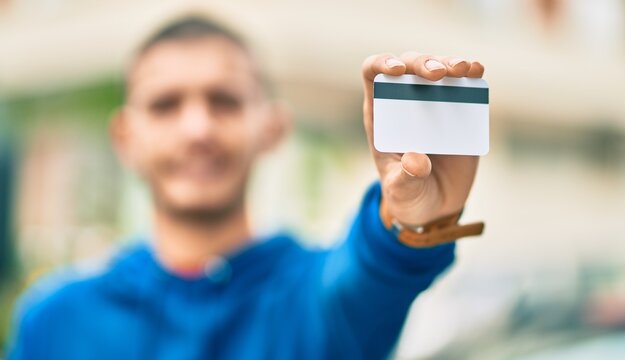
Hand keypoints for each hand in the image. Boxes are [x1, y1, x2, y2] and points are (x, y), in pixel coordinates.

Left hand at [361, 52, 484, 224]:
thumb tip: (416, 162)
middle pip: (410, 66)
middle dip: (423, 63)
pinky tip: (477, 71)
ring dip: (450, 62)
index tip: (397, 71)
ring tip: (463, 70)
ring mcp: (434, 102)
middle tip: (439, 74)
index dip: (382, 64)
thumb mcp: (402, 192)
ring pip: (439, 68)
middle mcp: (405, 100)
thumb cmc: (409, 194)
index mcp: (382, 114)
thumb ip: (405, 179)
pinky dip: (472, 74)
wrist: (437, 204)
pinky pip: (465, 84)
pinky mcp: (460, 109)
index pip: (374, 74)